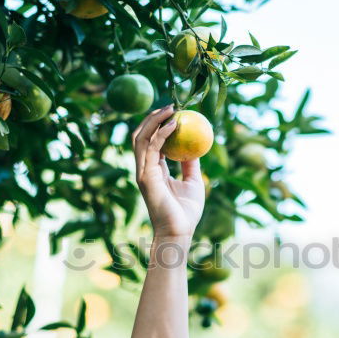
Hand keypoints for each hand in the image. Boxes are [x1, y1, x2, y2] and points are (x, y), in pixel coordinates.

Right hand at [132, 105, 205, 239]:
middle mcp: (145, 169)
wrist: (179, 232)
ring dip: (154, 120)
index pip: (152, 142)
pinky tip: (174, 124)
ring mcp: (143, 172)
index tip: (174, 112)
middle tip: (170, 105)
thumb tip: (196, 146)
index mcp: (154, 170)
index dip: (159, 125)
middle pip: (142, 136)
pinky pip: (152, 149)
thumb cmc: (186, 212)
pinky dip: (161, 134)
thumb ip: (191, 164)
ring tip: (170, 108)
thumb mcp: (193, 182)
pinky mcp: (146, 176)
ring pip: (141, 138)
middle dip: (153, 118)